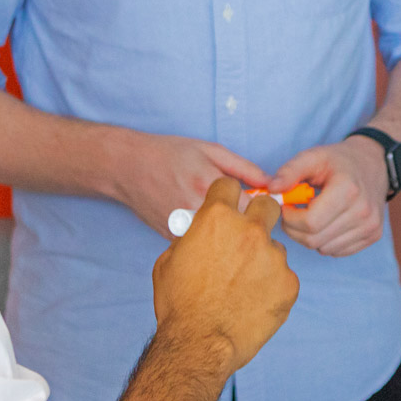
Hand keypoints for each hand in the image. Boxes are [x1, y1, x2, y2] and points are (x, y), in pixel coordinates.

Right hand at [110, 132, 268, 237]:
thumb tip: (271, 185)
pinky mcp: (173, 241)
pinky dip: (209, 244)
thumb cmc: (170, 155)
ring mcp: (182, 229)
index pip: (254, 209)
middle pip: (239, 231)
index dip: (261, 209)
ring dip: (228, 239)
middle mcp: (196, 211)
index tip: (259, 206)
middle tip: (238, 215)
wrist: (128, 168)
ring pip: (221, 244)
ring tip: (219, 224)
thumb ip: (244, 168)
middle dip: (246, 227)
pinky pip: (202, 249)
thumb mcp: (210, 151)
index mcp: (210, 186)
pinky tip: (203, 230)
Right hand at [151, 178, 299, 371]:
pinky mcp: (289, 282)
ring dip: (263, 259)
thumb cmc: (179, 304)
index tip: (228, 205)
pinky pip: (283, 275)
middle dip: (259, 215)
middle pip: (267, 204)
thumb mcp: (169, 259)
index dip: (227, 195)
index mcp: (217, 218)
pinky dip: (272, 285)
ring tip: (243, 286)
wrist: (198, 344)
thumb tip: (200, 231)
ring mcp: (273, 257)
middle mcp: (250, 230)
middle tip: (248, 236)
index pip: (230, 185)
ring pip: (274, 246)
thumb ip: (191, 236)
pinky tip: (254, 302)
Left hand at [270, 137, 389, 256]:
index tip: (285, 206)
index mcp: (348, 190)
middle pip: (315, 239)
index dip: (290, 218)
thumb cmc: (338, 161)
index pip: (310, 223)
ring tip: (311, 215)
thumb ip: (290, 171)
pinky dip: (325, 241)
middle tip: (292, 213)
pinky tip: (326, 222)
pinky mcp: (373, 236)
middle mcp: (363, 212)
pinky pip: (337, 251)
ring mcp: (371, 226)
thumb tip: (271, 190)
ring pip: (324, 249)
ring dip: (310, 236)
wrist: (373, 163)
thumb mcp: (313, 156)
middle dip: (295, 230)